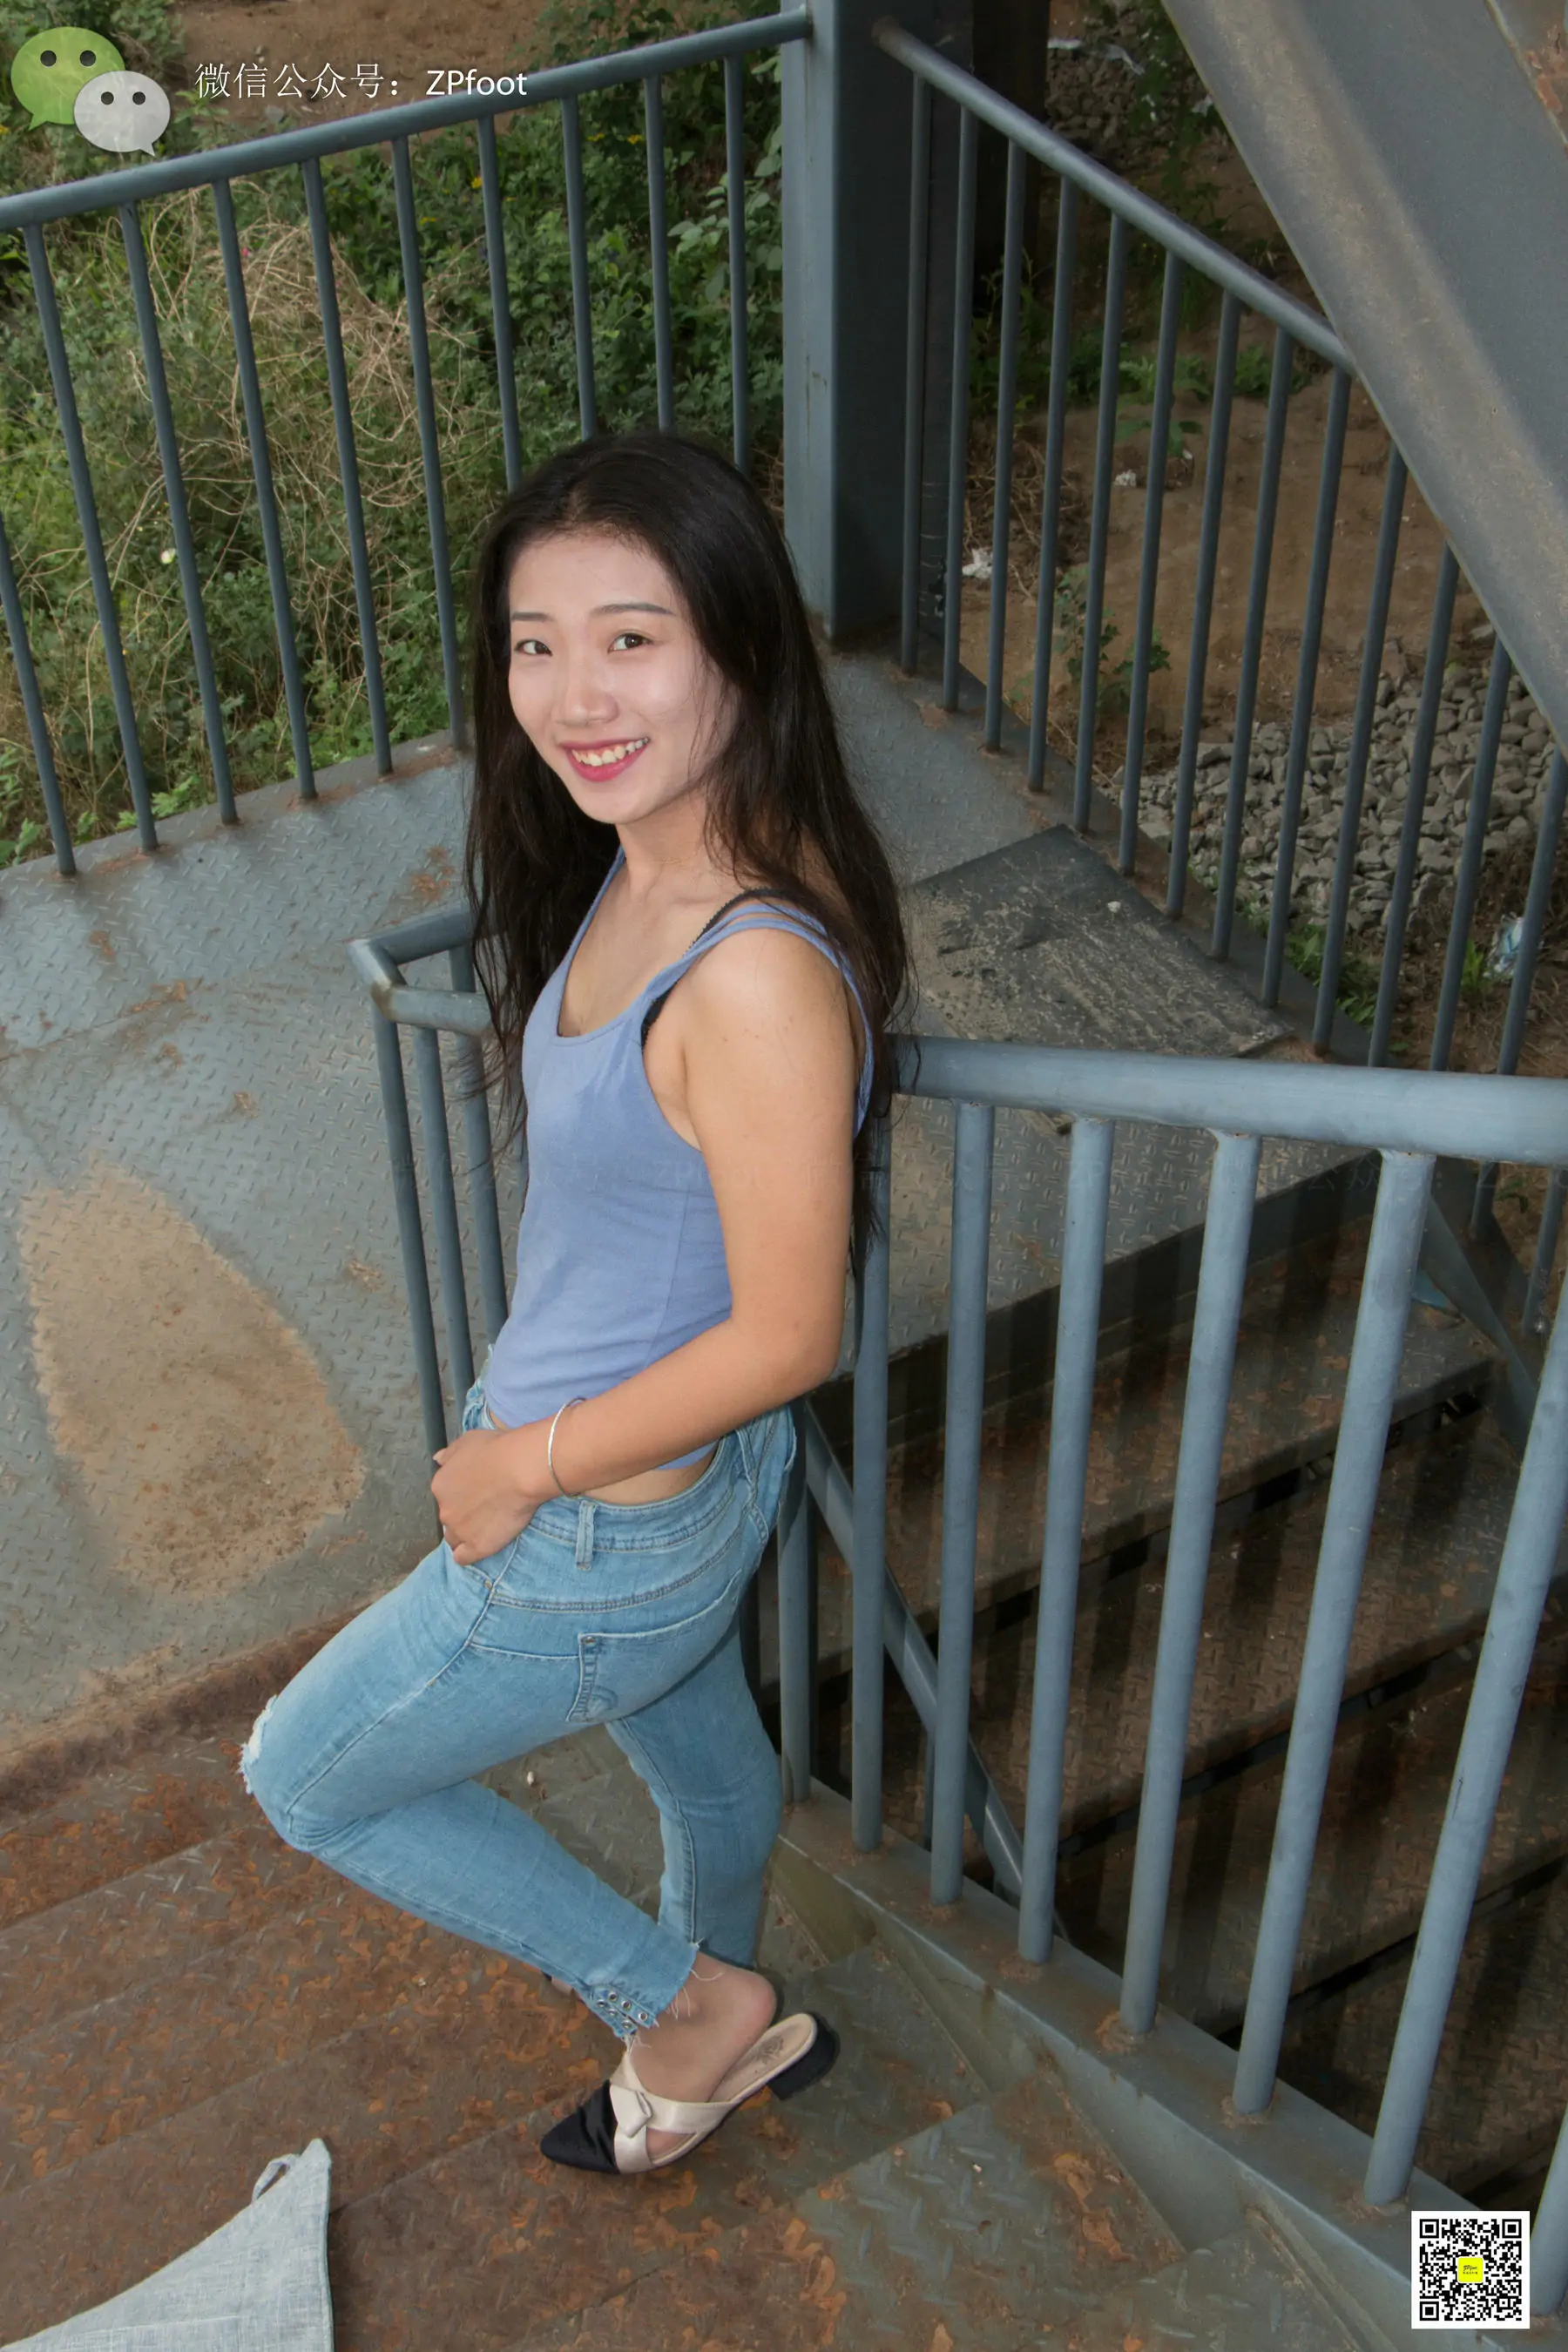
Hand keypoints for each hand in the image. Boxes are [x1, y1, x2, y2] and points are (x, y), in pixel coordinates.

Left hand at [431, 1429, 536, 1566]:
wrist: (520, 1470)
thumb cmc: (497, 1451)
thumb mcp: (467, 1441)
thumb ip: (450, 1453)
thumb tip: (438, 1459)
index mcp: (440, 1485)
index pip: (444, 1497)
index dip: (461, 1495)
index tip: (477, 1492)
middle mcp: (444, 1510)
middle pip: (449, 1518)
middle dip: (463, 1515)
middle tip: (486, 1507)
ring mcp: (460, 1531)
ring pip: (454, 1539)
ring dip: (465, 1534)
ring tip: (485, 1527)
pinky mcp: (477, 1547)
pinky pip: (463, 1557)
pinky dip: (469, 1554)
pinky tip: (480, 1545)